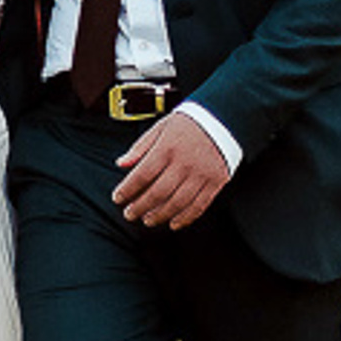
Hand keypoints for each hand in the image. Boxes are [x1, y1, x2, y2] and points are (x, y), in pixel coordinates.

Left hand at [113, 108, 230, 230]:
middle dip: (140, 207)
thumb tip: (121, 163)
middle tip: (129, 214)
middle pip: (158, 193)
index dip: (127, 190)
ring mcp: (201, 174)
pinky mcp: (216, 182)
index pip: (142, 174)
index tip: (117, 198)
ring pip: (178, 203)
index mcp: (167, 148)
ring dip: (160, 215)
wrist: (223, 117)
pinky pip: (199, 205)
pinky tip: (174, 223)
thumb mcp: (160, 127)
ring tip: (148, 220)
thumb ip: (140, 147)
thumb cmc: (187, 123)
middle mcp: (184, 163)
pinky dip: (185, 218)